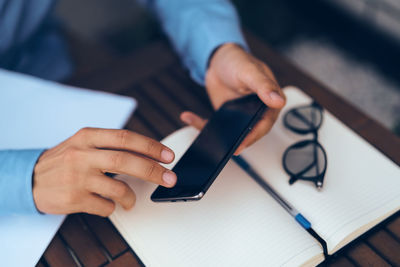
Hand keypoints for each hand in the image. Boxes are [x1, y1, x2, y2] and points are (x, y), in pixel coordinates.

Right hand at [33, 128, 175, 216]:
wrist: (29, 179)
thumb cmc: (64, 160)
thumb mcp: (83, 144)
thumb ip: (111, 145)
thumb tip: (148, 153)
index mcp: (87, 136)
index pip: (126, 138)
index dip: (151, 146)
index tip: (168, 156)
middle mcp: (82, 154)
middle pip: (127, 161)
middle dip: (153, 171)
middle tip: (170, 179)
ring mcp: (78, 177)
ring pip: (119, 188)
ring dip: (131, 197)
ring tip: (130, 200)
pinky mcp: (74, 199)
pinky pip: (106, 206)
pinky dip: (113, 207)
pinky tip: (108, 203)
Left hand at [182, 43, 285, 154]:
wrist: (219, 59)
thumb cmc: (238, 61)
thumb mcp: (249, 71)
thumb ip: (263, 86)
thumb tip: (278, 101)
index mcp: (269, 102)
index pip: (265, 124)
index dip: (254, 135)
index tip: (243, 143)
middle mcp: (257, 111)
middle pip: (250, 133)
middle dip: (237, 141)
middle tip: (226, 148)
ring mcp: (241, 115)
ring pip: (233, 132)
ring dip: (220, 137)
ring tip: (206, 138)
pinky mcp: (227, 115)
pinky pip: (216, 124)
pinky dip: (202, 124)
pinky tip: (189, 118)